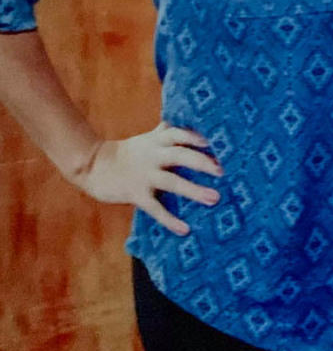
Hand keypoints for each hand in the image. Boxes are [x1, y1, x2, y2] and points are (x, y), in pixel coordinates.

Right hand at [74, 122, 221, 235]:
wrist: (93, 165)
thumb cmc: (128, 152)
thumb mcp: (148, 139)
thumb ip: (166, 132)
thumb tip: (188, 121)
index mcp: (157, 140)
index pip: (179, 133)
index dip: (196, 137)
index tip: (216, 142)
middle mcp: (152, 155)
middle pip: (180, 155)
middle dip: (202, 162)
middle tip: (222, 171)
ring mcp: (144, 175)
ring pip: (172, 182)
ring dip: (194, 190)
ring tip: (214, 199)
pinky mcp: (135, 193)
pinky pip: (155, 208)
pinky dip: (170, 219)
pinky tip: (185, 229)